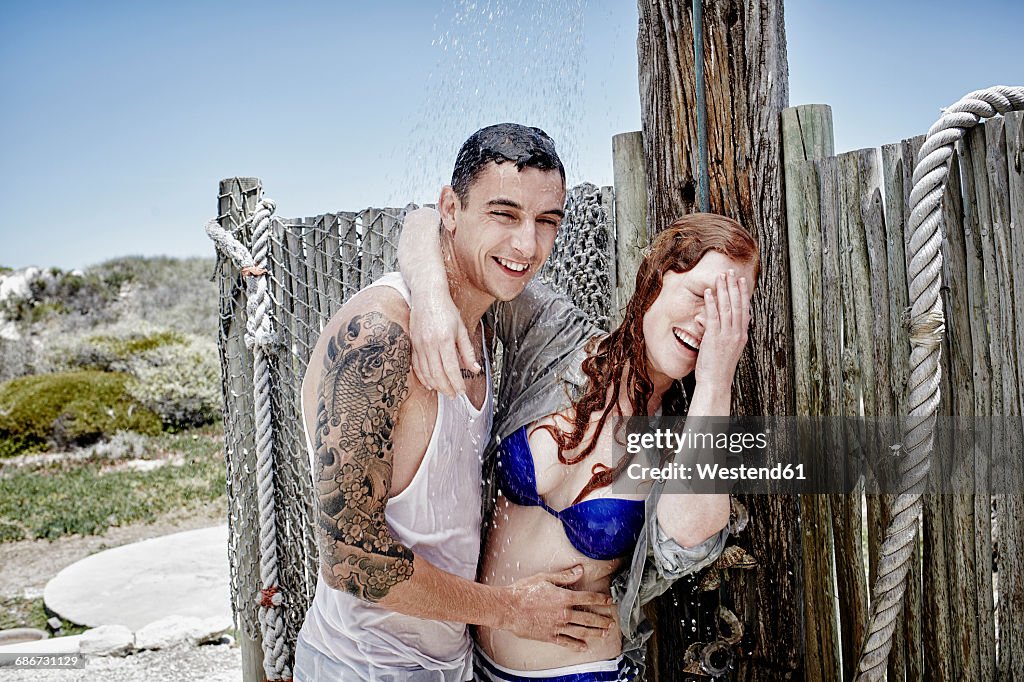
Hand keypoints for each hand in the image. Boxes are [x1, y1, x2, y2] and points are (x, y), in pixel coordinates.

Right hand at [409, 288, 478, 397]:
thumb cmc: (445, 309)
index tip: (462, 391)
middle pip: (437, 374)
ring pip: (426, 372)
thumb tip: (475, 369)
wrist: (427, 294)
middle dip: (446, 388)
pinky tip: (429, 383)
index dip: (456, 383)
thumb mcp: (461, 329)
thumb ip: (467, 351)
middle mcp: (430, 344)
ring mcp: (419, 344)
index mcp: (445, 339)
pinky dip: (423, 377)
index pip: (451, 368)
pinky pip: (416, 366)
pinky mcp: (413, 343)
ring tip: (444, 391)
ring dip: (435, 385)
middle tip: (453, 395)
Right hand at [499, 565, 615, 650]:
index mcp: (564, 597)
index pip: (588, 598)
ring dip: (594, 632)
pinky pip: (567, 642)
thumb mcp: (544, 578)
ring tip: (603, 633)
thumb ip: (564, 576)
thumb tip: (580, 570)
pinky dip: (577, 646)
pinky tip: (584, 647)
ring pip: (581, 631)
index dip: (601, 599)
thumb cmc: (523, 591)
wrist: (508, 608)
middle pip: (589, 617)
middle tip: (611, 622)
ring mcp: (557, 626)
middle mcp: (564, 613)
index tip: (609, 601)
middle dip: (602, 620)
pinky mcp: (549, 636)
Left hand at [694, 270, 750, 388]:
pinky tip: (710, 291)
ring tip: (721, 276)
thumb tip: (709, 321)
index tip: (741, 281)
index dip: (743, 294)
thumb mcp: (724, 348)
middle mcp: (737, 333)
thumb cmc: (718, 368)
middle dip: (734, 286)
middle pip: (737, 305)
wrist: (716, 382)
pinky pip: (714, 316)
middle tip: (731, 272)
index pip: (744, 310)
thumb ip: (719, 333)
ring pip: (727, 307)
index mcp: (741, 335)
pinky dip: (712, 302)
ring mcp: (727, 335)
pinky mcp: (715, 337)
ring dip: (724, 290)